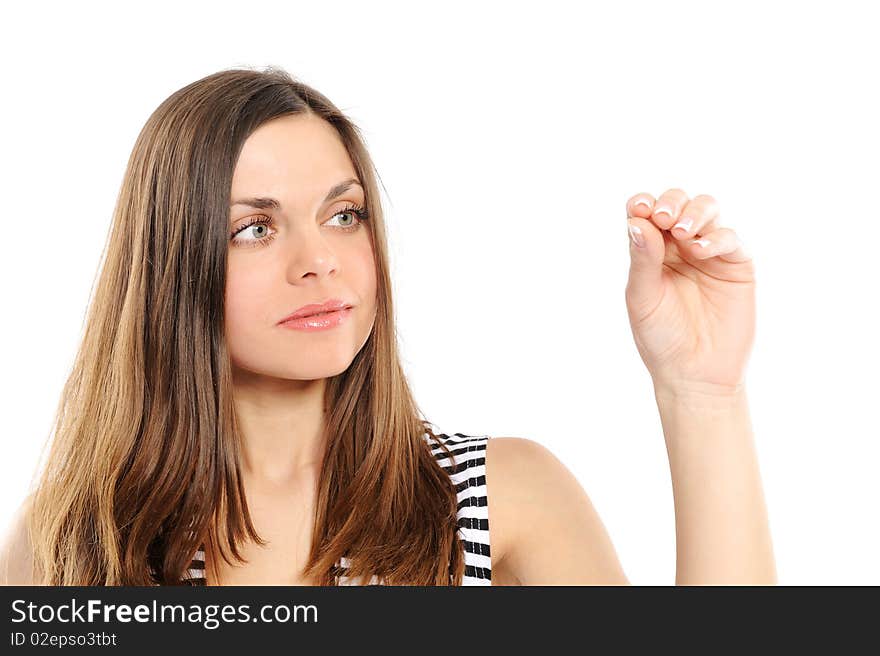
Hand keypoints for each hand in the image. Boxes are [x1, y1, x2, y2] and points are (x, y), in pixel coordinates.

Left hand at [625, 189, 754, 395]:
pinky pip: (730, 238)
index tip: (640, 208)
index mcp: (651, 251)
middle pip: (678, 203)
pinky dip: (716, 238)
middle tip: (663, 218)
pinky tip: (700, 250)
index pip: (646, 214)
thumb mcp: (643, 297)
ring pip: (707, 210)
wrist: (694, 373)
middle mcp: (679, 246)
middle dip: (671, 203)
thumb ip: (642, 260)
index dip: (644, 204)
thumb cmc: (661, 338)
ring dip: (694, 212)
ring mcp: (709, 253)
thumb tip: (636, 221)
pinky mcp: (736, 265)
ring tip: (681, 232)